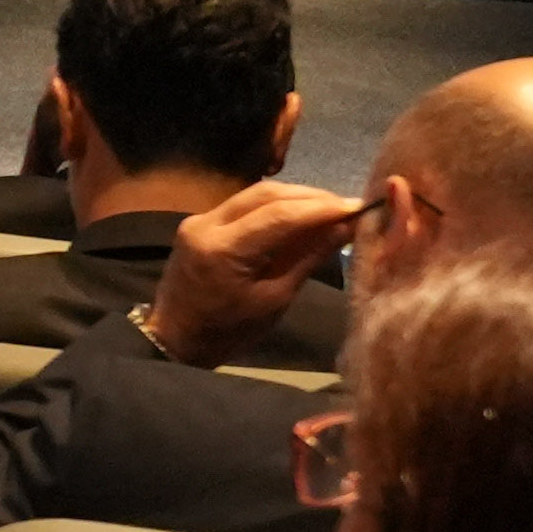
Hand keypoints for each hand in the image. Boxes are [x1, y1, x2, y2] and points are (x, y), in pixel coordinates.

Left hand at [140, 176, 360, 362]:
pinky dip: (276, 206)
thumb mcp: (275, 298)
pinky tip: (302, 215)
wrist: (175, 337)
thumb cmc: (228, 330)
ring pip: (255, 194)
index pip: (279, 215)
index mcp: (222, 250)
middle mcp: (206, 225)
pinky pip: (244, 204)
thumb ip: (307, 257)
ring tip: (332, 210)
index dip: (322, 208)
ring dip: (296, 198)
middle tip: (348, 206)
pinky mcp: (201, 222)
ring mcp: (199, 219)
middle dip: (312, 197)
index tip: (357, 207)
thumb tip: (345, 227)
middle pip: (266, 194)